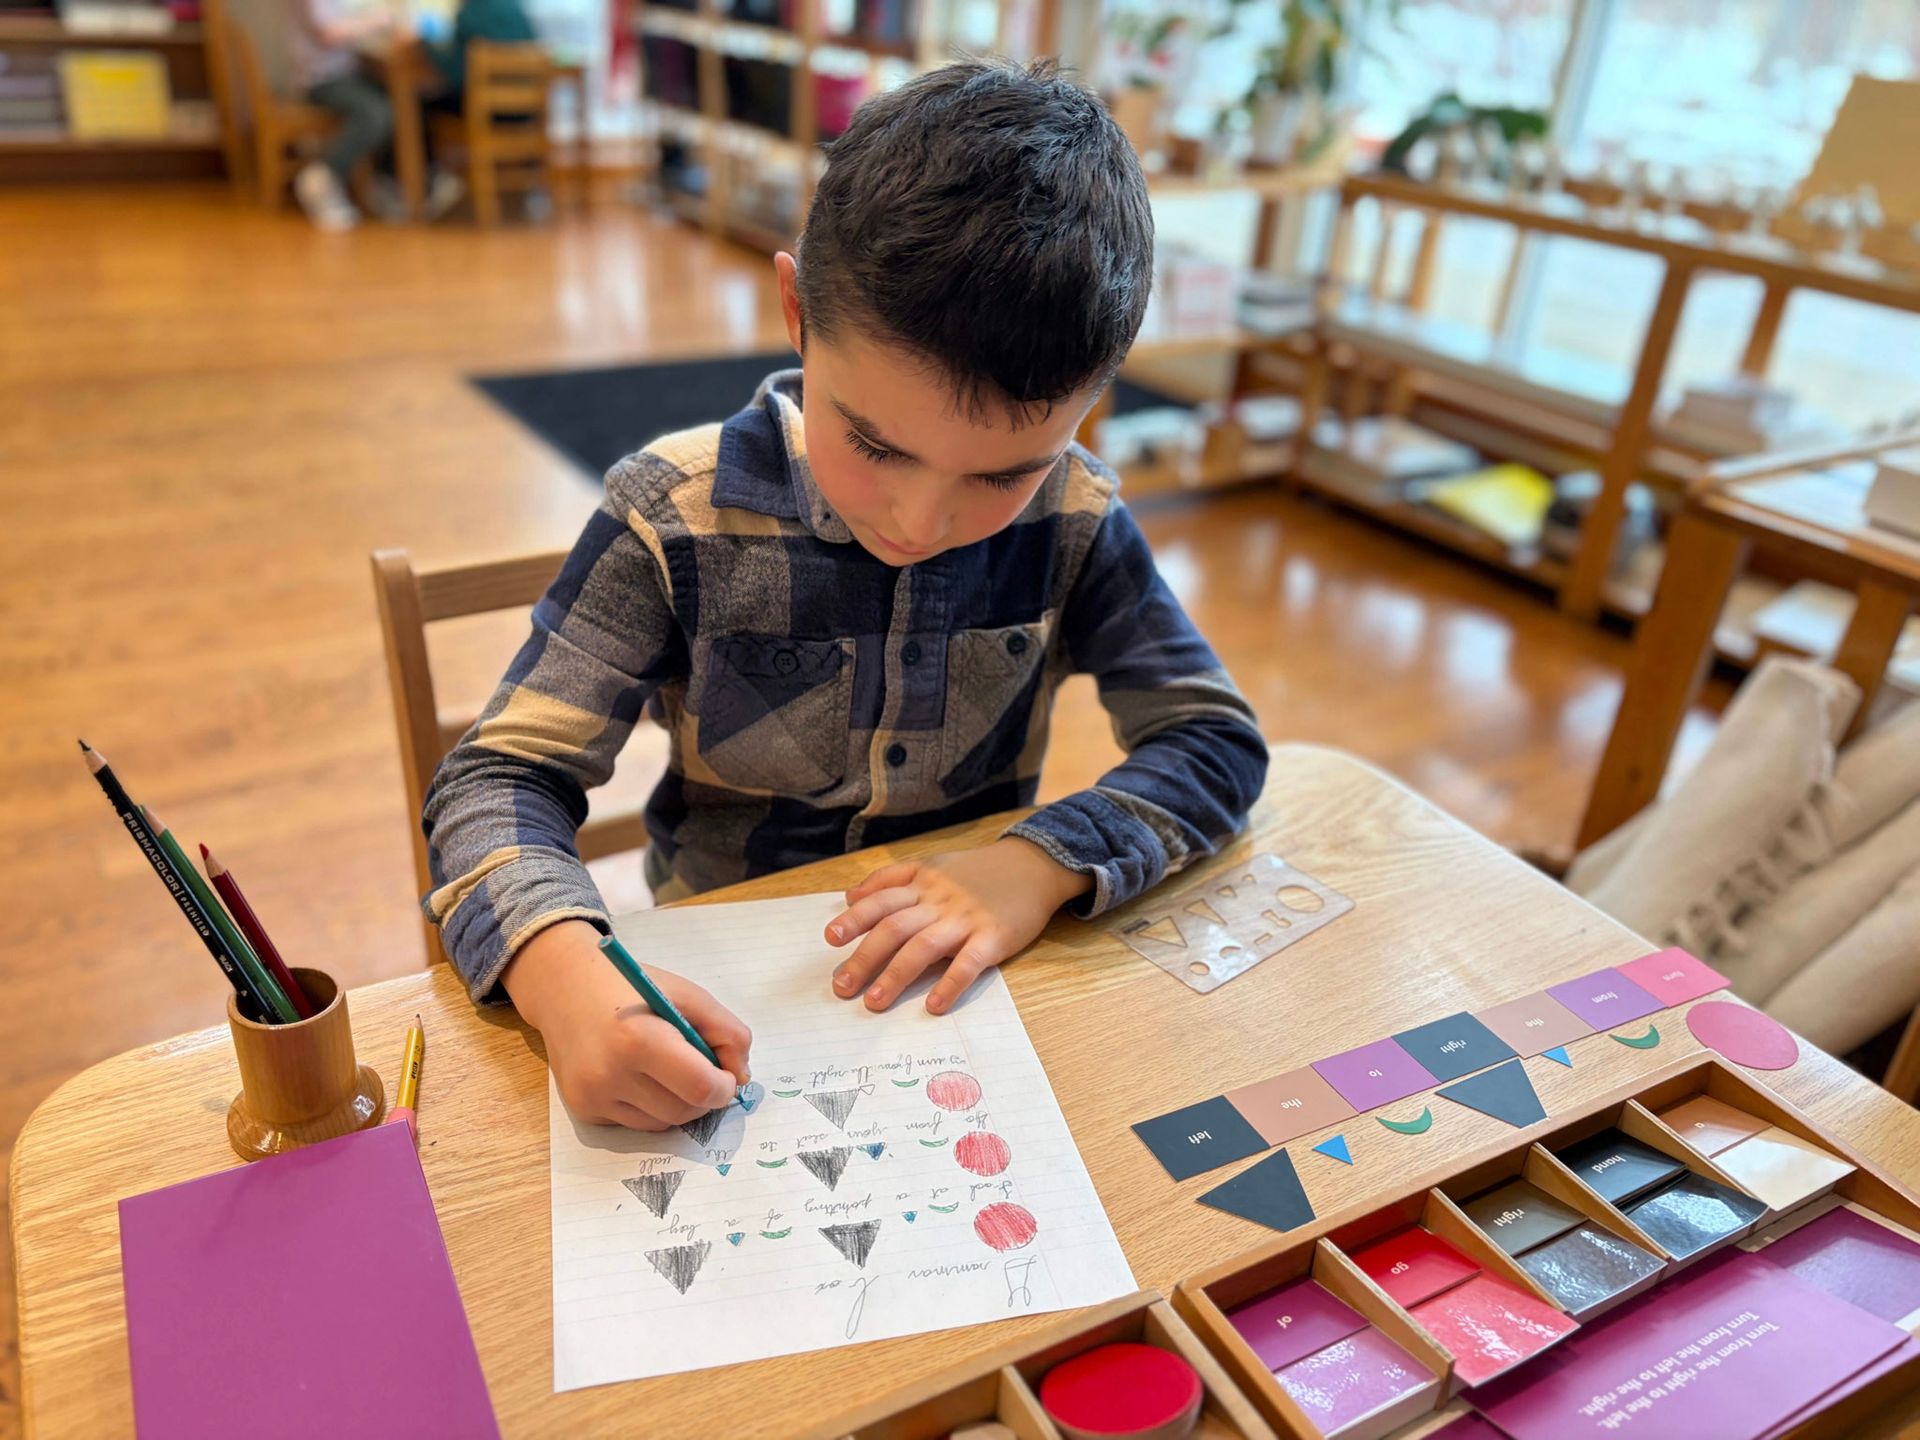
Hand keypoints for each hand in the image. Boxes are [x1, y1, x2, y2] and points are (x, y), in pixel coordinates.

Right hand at [503, 919, 751, 1129]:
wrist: (563, 988)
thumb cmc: (631, 988)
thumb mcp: (687, 994)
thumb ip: (726, 1032)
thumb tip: (741, 1078)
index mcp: (639, 1039)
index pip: (700, 1088)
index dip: (724, 1086)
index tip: (726, 1075)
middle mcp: (610, 1074)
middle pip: (683, 1112)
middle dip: (702, 1097)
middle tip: (699, 1070)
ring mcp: (592, 1097)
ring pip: (661, 1124)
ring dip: (676, 1103)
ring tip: (665, 1068)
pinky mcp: (583, 1110)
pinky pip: (634, 1124)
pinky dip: (648, 1107)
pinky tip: (636, 1075)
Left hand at [824, 838, 1089, 1013]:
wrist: (1035, 865)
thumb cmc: (978, 871)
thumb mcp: (932, 864)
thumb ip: (891, 878)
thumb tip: (849, 896)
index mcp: (922, 882)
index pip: (881, 900)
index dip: (855, 919)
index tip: (830, 939)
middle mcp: (939, 899)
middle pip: (894, 928)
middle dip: (864, 958)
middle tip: (842, 986)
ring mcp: (966, 918)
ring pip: (923, 946)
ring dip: (895, 976)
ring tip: (874, 1002)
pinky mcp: (994, 937)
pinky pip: (968, 963)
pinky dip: (950, 985)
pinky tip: (934, 1006)